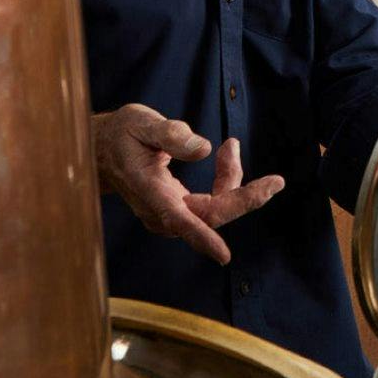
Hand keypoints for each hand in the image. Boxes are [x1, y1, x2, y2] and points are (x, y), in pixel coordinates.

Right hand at [92, 104, 285, 264]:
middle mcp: (159, 210)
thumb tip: (203, 148)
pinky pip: (211, 203)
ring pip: (214, 209)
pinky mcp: (178, 209)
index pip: (178, 219)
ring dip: (233, 180)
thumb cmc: (122, 134)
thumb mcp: (141, 122)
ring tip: (231, 147)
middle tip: (276, 182)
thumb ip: (170, 133)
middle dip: (245, 199)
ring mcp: (169, 213)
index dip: (202, 237)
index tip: (225, 255)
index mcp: (147, 190)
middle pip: (210, 215)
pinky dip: (225, 180)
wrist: (102, 149)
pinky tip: (225, 154)